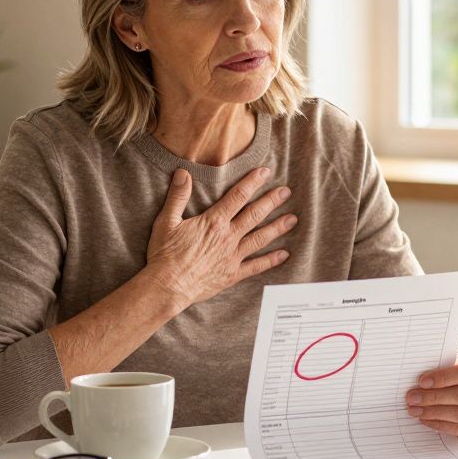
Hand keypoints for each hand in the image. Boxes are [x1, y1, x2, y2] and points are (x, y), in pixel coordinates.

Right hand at [145, 167, 295, 309]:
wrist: (167, 286)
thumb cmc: (165, 254)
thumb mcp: (166, 221)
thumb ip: (177, 197)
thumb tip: (182, 173)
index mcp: (213, 222)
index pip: (238, 196)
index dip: (253, 182)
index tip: (265, 172)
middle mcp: (228, 237)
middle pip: (254, 215)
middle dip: (271, 201)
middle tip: (286, 192)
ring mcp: (232, 256)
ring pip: (260, 238)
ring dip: (277, 228)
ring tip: (293, 219)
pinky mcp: (232, 274)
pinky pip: (256, 266)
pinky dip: (271, 260)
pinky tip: (284, 254)